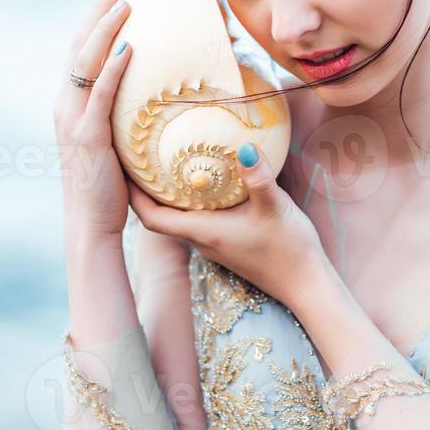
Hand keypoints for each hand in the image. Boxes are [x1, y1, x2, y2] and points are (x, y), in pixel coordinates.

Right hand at [52, 0, 133, 239]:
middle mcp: (66, 105)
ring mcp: (74, 119)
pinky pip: (100, 94)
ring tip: (126, 2)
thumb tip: (160, 93)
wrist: (92, 221)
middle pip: (80, 45)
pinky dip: (113, 68)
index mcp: (72, 103)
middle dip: (100, 11)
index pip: (82, 50)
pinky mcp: (88, 136)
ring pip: (87, 62)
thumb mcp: (117, 140)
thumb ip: (127, 113)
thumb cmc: (111, 184)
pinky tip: (130, 47)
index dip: (97, 18)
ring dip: (106, 28)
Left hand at [125, 143, 327, 306]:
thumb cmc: (289, 250)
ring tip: (166, 164)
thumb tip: (246, 146)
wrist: (306, 284)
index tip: (123, 171)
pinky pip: (200, 220)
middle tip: (140, 159)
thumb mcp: (275, 207)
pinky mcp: (229, 244)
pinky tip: (206, 182)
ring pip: (181, 218)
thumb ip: (259, 177)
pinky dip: (193, 201)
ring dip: (170, 196)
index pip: (152, 219)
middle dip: (146, 191)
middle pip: (161, 216)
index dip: (133, 197)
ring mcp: (215, 244)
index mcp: (204, 232)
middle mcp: (203, 240)